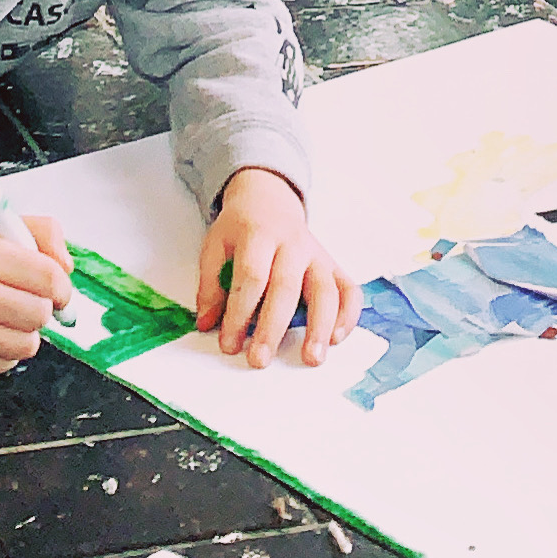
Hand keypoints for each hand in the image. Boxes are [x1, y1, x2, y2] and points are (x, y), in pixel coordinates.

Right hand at [0, 217, 72, 378]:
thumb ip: (41, 232)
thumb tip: (68, 268)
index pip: (49, 278)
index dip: (62, 285)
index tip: (58, 289)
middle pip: (41, 314)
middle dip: (40, 306)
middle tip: (23, 298)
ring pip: (29, 343)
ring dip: (24, 330)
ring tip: (3, 315)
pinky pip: (6, 364)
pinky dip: (4, 349)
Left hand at [196, 168, 360, 369]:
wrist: (268, 198)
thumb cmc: (242, 228)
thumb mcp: (215, 244)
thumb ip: (210, 284)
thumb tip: (207, 323)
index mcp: (258, 234)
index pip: (251, 275)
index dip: (239, 312)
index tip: (229, 343)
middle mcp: (292, 243)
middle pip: (286, 286)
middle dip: (273, 327)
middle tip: (260, 359)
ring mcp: (316, 254)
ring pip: (325, 289)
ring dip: (320, 326)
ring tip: (311, 357)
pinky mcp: (332, 264)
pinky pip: (349, 289)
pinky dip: (349, 315)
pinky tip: (337, 338)